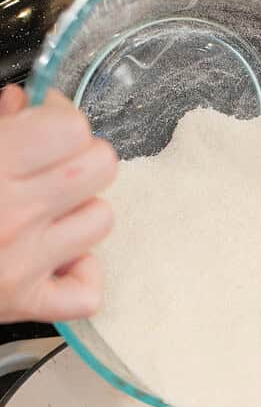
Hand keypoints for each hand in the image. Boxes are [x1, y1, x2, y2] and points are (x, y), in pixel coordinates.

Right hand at [0, 86, 116, 323]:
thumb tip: (22, 103)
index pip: (71, 129)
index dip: (60, 118)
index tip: (42, 121)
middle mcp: (13, 215)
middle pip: (100, 167)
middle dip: (79, 156)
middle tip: (50, 162)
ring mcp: (23, 263)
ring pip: (101, 220)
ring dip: (80, 209)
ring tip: (47, 208)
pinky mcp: (25, 303)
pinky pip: (88, 293)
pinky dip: (80, 275)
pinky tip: (56, 257)